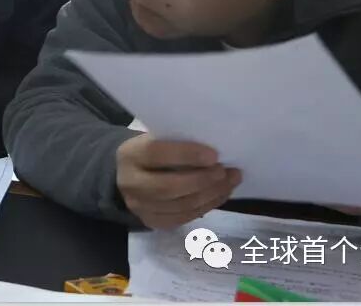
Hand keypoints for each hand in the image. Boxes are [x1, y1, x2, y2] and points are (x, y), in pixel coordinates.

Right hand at [115, 134, 241, 229]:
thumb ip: (177, 142)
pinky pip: (184, 218)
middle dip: (202, 180)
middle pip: (169, 187)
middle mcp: (130, 183)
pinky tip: (220, 195)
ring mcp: (139, 207)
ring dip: (211, 195)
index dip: (186, 155)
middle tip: (225, 172)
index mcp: (130, 155)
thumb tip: (213, 153)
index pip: (156, 154)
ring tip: (230, 181)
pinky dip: (207, 206)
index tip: (214, 155)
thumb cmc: (152, 151)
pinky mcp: (152, 222)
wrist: (130, 174)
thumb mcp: (156, 139)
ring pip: (181, 206)